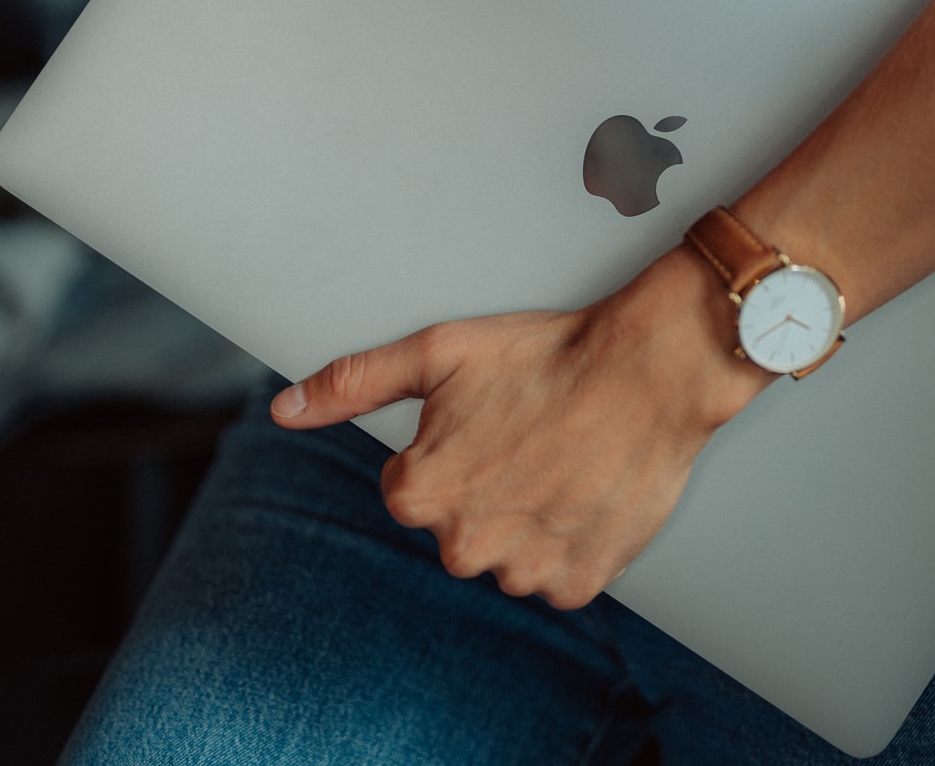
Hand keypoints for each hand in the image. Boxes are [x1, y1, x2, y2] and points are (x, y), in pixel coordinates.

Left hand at [270, 248, 773, 608]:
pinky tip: (585, 493)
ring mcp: (525, 570)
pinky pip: (558, 579)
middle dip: (486, 492)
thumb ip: (353, 384)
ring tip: (562, 463)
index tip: (491, 421)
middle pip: (459, 530)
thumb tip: (285, 410)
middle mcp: (466, 546)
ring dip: (528, 522)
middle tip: (529, 439)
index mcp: (421, 494)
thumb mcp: (436, 352)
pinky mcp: (579, 582)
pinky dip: (569, 546)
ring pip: (508, 558)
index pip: (412, 491)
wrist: (649, 369)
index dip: (451, 451)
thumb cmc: (543, 354)